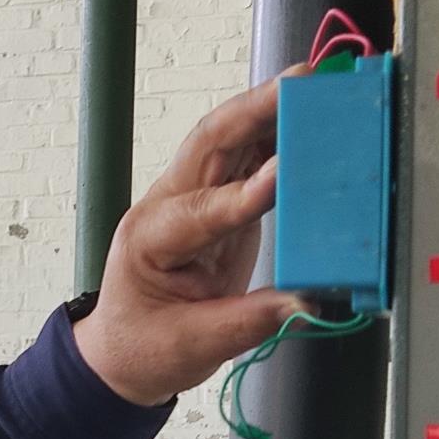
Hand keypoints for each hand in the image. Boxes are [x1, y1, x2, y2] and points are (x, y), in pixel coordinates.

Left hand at [74, 73, 307, 406]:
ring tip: (314, 85)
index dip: (243, 194)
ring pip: (229, 141)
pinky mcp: (219, 205)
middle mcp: (167, 207)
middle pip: (210, 144)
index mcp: (149, 240)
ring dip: (269, 111)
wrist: (124, 355)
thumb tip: (308, 301)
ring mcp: (192, 200)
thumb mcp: (192, 346)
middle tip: (301, 83)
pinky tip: (309, 118)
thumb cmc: (145, 349)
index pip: (199, 211)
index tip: (282, 174)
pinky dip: (278, 136)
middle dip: (254, 110)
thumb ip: (250, 322)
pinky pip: (248, 160)